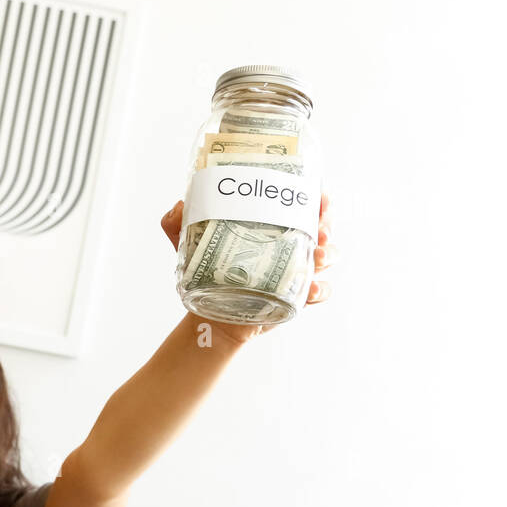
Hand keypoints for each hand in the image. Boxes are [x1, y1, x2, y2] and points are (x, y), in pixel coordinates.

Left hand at [160, 192, 337, 345]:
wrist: (209, 314)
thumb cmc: (206, 271)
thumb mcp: (190, 245)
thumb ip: (177, 224)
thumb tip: (178, 207)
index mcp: (270, 223)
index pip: (300, 202)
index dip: (315, 195)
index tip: (319, 193)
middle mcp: (289, 242)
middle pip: (321, 224)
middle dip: (327, 220)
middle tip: (321, 223)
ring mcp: (296, 269)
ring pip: (326, 255)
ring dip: (328, 252)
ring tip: (317, 254)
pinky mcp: (296, 297)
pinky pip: (319, 292)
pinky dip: (319, 290)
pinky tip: (310, 288)